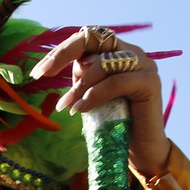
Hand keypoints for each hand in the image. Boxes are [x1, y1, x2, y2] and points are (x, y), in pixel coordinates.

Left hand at [29, 27, 171, 177]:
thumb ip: (82, 77)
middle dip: (63, 55)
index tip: (39, 71)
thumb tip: (62, 63)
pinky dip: (95, 94)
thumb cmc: (114, 125)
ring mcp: (144, 65)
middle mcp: (132, 53)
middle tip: (42, 74)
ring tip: (67, 106)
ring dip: (79, 85)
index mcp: (117, 52)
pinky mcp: (150, 82)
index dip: (62, 49)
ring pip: (103, 63)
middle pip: (94, 39)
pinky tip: (81, 109)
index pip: (88, 38)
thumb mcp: (91, 96)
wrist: (140, 151)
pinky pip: (115, 81)